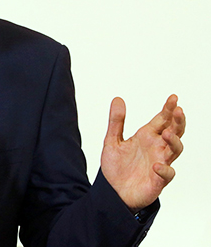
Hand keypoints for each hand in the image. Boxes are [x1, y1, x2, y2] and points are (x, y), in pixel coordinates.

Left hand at [101, 94, 184, 211]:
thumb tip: (118, 99)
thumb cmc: (116, 167)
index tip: (173, 98)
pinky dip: (164, 170)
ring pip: (175, 150)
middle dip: (178, 121)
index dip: (168, 109)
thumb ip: (116, 121)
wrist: (112, 192)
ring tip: (168, 133)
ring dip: (174, 142)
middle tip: (178, 110)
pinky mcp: (158, 180)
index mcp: (147, 137)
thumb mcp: (111, 141)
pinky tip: (156, 166)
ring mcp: (159, 163)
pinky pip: (167, 174)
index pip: (162, 120)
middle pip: (174, 132)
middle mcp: (156, 148)